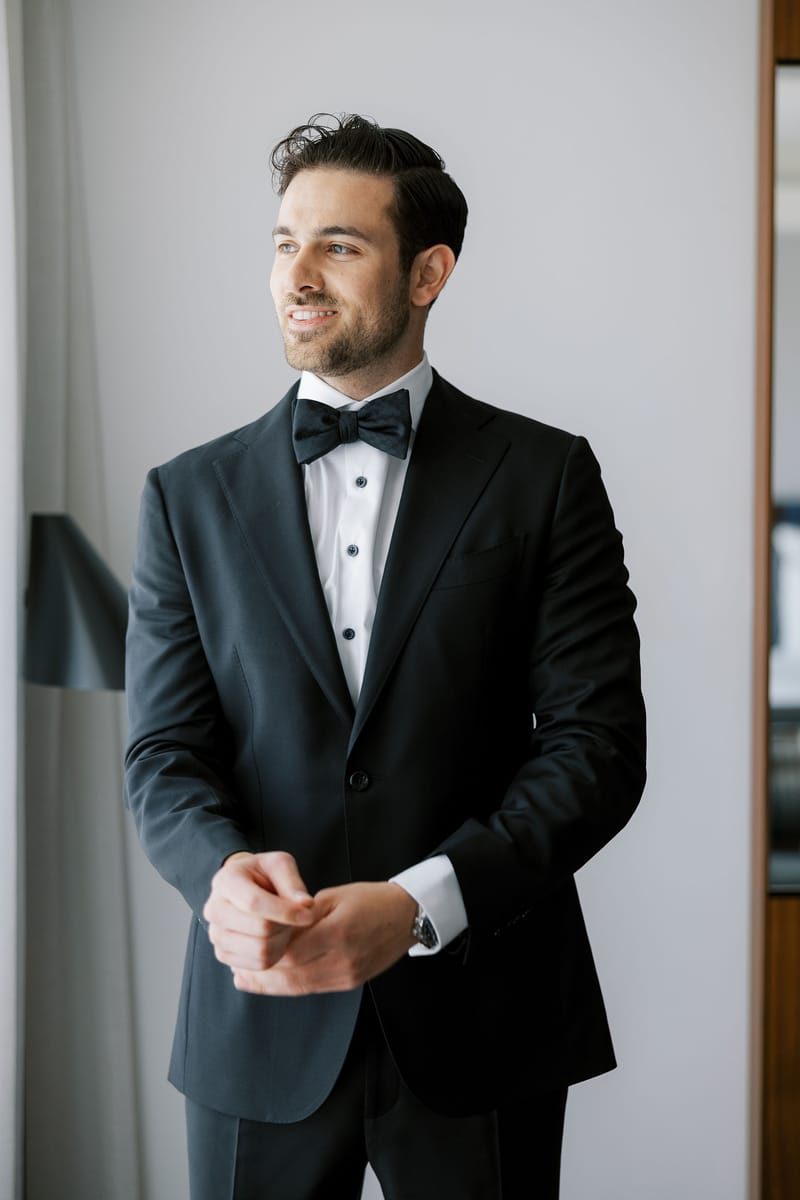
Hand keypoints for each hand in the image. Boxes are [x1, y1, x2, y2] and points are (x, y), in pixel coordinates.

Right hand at [203, 851, 315, 972]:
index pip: (254, 902)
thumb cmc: (264, 874)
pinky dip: (275, 955)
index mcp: (226, 880)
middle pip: (258, 929)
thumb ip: (292, 882)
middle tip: (297, 918)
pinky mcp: (223, 953)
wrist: (246, 887)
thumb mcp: (279, 865)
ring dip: (283, 941)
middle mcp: (214, 908)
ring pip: (259, 950)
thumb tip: (306, 904)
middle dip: (286, 926)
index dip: (285, 911)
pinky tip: (278, 939)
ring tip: (287, 927)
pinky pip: (257, 964)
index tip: (308, 914)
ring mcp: (216, 934)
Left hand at [232, 881, 416, 995]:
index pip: (291, 948)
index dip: (264, 949)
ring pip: (299, 986)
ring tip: (245, 976)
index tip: (245, 943)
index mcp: (339, 932)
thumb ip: (304, 914)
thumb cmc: (372, 900)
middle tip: (235, 964)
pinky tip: (270, 982)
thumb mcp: (336, 896)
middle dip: (261, 971)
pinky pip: (311, 988)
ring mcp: (347, 976)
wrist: (407, 917)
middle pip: (291, 973)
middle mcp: (342, 960)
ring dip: (270, 984)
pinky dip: (287, 987)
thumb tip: (275, 926)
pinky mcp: (349, 983)